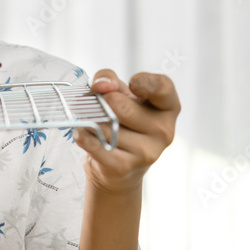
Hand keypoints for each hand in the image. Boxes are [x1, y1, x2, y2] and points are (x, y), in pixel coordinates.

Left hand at [73, 70, 179, 193]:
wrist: (121, 170)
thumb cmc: (123, 123)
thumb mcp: (122, 94)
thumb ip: (109, 79)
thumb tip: (101, 85)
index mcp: (167, 108)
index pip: (161, 87)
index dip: (141, 81)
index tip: (130, 84)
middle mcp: (163, 131)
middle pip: (118, 103)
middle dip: (101, 101)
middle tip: (100, 106)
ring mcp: (145, 151)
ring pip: (102, 123)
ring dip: (90, 120)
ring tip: (97, 125)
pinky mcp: (123, 166)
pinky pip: (91, 141)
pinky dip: (82, 134)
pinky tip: (86, 134)